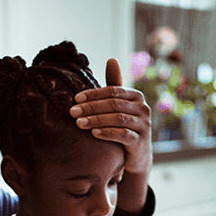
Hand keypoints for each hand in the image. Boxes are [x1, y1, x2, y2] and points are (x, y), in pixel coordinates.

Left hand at [70, 58, 151, 175]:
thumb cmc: (125, 127)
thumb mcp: (119, 107)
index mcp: (136, 96)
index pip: (113, 91)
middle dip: (91, 107)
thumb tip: (111, 59)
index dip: (93, 94)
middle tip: (72, 111)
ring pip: (117, 118)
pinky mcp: (140, 141)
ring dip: (96, 120)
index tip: (75, 99)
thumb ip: (114, 86)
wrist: (136, 157)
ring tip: (79, 123)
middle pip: (114, 104)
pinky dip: (107, 133)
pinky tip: (93, 134)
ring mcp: (143, 125)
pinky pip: (122, 134)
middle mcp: (143, 108)